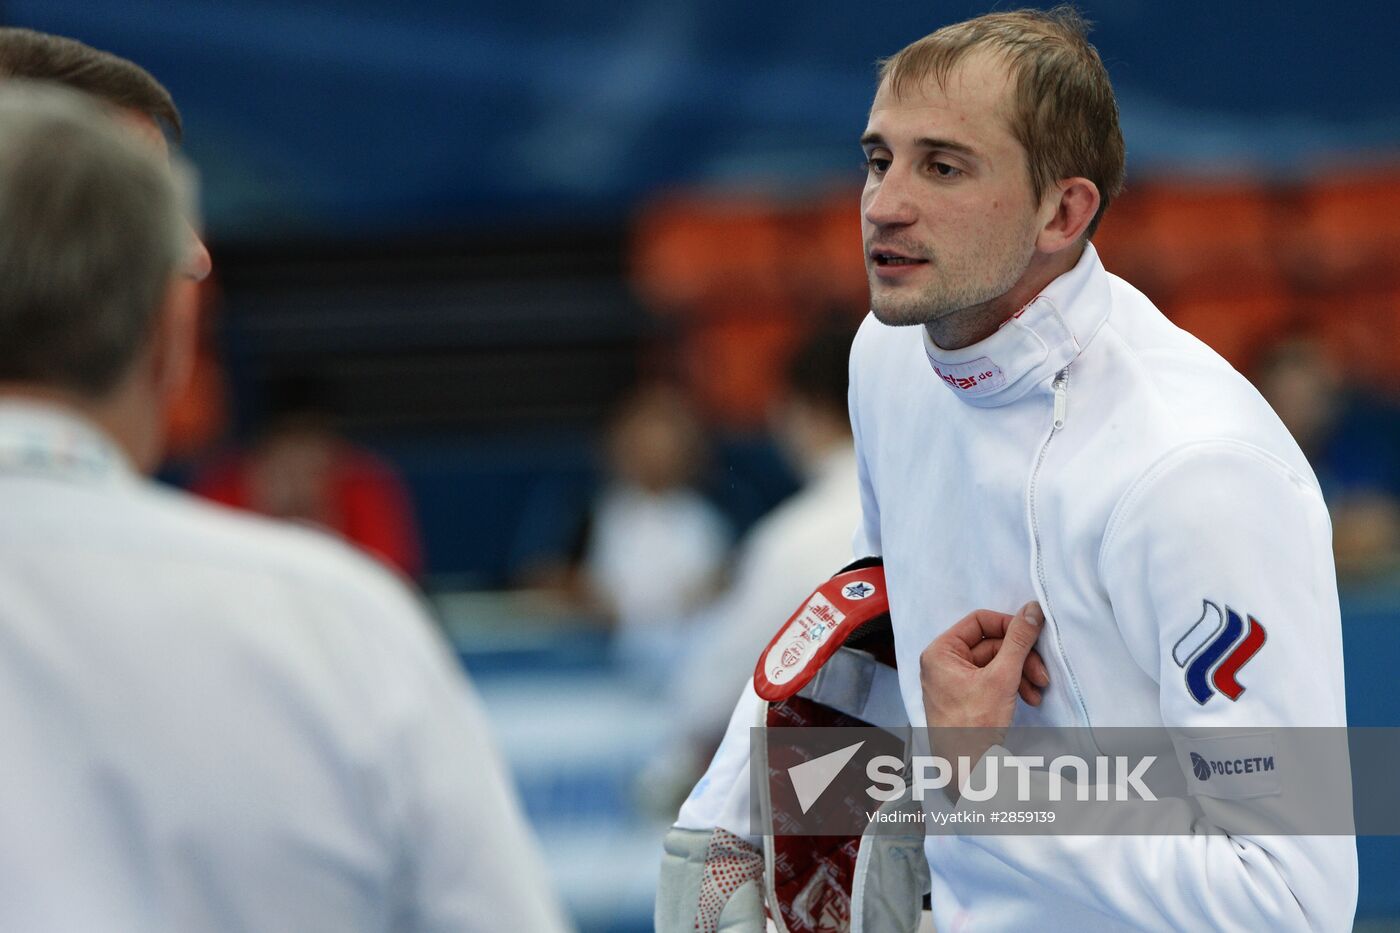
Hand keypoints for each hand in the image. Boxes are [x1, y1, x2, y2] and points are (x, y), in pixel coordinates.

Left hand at [919, 602, 1048, 792]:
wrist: (966, 769)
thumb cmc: (972, 727)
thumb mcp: (1001, 677)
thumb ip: (1019, 641)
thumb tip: (1032, 609)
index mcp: (941, 651)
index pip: (979, 621)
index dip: (1009, 626)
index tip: (1033, 635)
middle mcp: (944, 662)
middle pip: (992, 644)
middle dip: (1021, 658)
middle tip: (1041, 674)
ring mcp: (955, 680)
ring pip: (997, 663)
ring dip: (1021, 673)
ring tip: (1037, 690)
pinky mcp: (967, 696)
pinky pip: (994, 679)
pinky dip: (1013, 686)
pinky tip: (1029, 698)